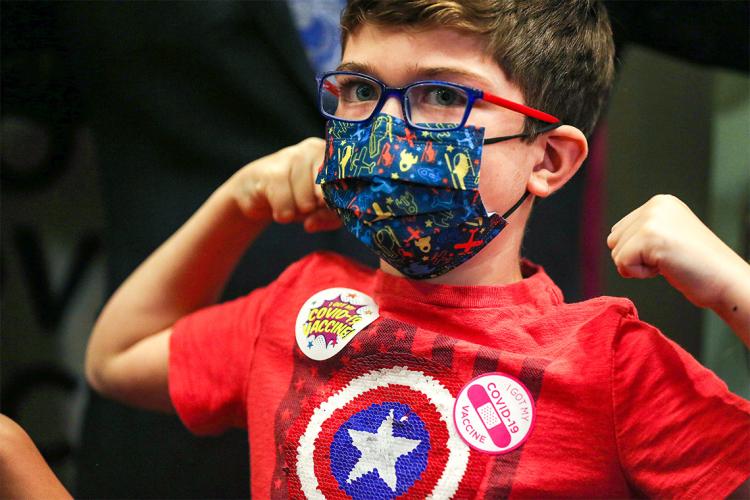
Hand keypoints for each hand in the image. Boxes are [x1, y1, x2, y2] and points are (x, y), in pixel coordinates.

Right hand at [229, 137, 340, 232]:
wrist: (258, 192)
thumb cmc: (297, 198)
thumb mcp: (320, 210)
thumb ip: (329, 216)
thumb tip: (312, 223)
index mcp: (334, 156)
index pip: (349, 180)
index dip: (343, 199)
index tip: (334, 209)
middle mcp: (314, 148)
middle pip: (329, 194)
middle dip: (320, 208)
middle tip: (309, 208)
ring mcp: (292, 155)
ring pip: (307, 202)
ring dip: (299, 212)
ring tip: (292, 204)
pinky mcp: (270, 170)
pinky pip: (285, 205)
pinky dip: (283, 214)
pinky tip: (279, 208)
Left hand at [607, 194, 746, 310]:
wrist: (726, 281)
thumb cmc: (699, 266)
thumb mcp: (668, 235)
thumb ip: (642, 230)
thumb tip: (611, 240)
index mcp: (660, 202)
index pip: (620, 230)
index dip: (638, 250)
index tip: (668, 251)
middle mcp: (655, 205)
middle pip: (614, 240)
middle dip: (635, 257)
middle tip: (668, 259)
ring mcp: (652, 220)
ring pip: (616, 252)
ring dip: (638, 266)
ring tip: (668, 262)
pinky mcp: (649, 238)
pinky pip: (622, 263)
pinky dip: (640, 274)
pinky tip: (665, 268)